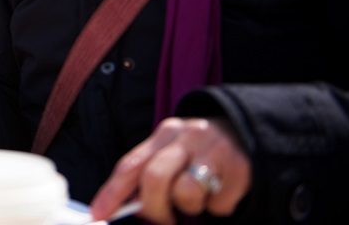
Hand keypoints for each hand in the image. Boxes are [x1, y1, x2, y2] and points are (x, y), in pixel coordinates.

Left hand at [89, 117, 250, 224]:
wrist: (249, 133)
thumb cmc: (200, 151)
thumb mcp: (172, 152)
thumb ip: (149, 172)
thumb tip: (126, 205)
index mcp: (165, 133)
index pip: (130, 164)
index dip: (111, 192)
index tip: (98, 213)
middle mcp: (188, 136)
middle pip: (154, 178)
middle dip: (153, 208)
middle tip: (163, 218)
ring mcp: (215, 151)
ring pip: (186, 193)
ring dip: (189, 207)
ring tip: (198, 196)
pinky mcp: (240, 169)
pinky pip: (218, 205)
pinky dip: (217, 208)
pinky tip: (221, 192)